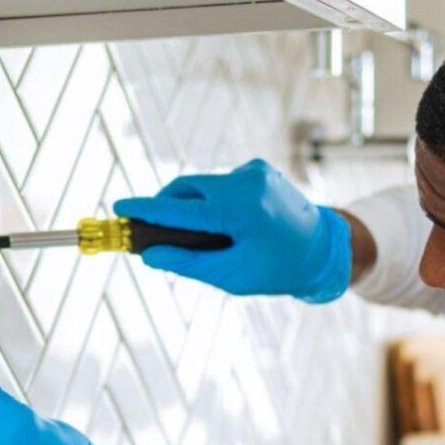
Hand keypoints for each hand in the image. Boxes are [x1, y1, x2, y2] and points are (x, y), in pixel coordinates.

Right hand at [114, 159, 350, 301]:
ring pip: (204, 186)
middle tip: (150, 231)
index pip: (182, 209)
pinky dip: (215, 201)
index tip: (120, 208)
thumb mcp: (232, 276)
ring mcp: (255, 171)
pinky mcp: (259, 168)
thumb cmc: (278, 269)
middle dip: (167, 208)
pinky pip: (222, 183)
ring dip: (193, 207)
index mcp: (242, 210)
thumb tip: (149, 255)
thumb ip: (187, 264)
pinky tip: (228, 224)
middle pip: (188, 190)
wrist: (324, 249)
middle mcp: (248, 182)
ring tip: (201, 236)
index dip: (148, 210)